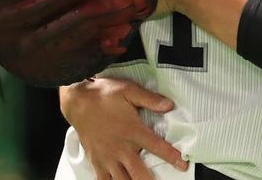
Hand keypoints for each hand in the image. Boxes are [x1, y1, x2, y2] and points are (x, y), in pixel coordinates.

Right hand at [60, 77, 188, 179]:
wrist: (78, 102)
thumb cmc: (104, 95)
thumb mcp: (129, 90)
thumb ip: (150, 99)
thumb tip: (169, 105)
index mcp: (132, 131)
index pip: (156, 147)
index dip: (171, 156)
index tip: (183, 165)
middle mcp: (121, 148)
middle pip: (139, 173)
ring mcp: (108, 157)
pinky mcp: (96, 161)